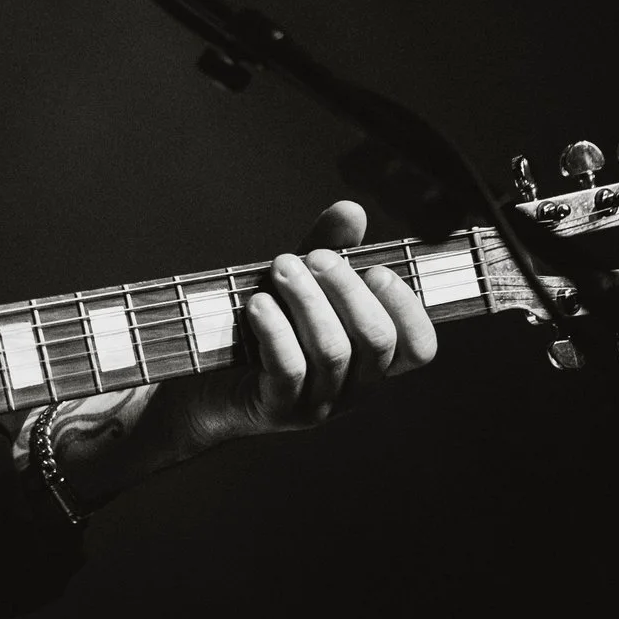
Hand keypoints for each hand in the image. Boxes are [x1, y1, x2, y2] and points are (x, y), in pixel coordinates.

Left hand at [46, 201, 439, 504]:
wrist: (200, 386)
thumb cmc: (258, 330)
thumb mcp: (297, 287)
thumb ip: (328, 251)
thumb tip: (352, 210)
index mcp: (369, 362)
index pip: (418, 348)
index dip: (408, 308)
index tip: (378, 270)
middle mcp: (352, 389)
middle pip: (375, 341)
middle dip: (347, 289)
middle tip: (313, 258)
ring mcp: (317, 404)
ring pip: (333, 351)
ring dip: (308, 300)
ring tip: (282, 268)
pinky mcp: (276, 408)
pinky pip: (288, 369)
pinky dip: (275, 329)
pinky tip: (257, 302)